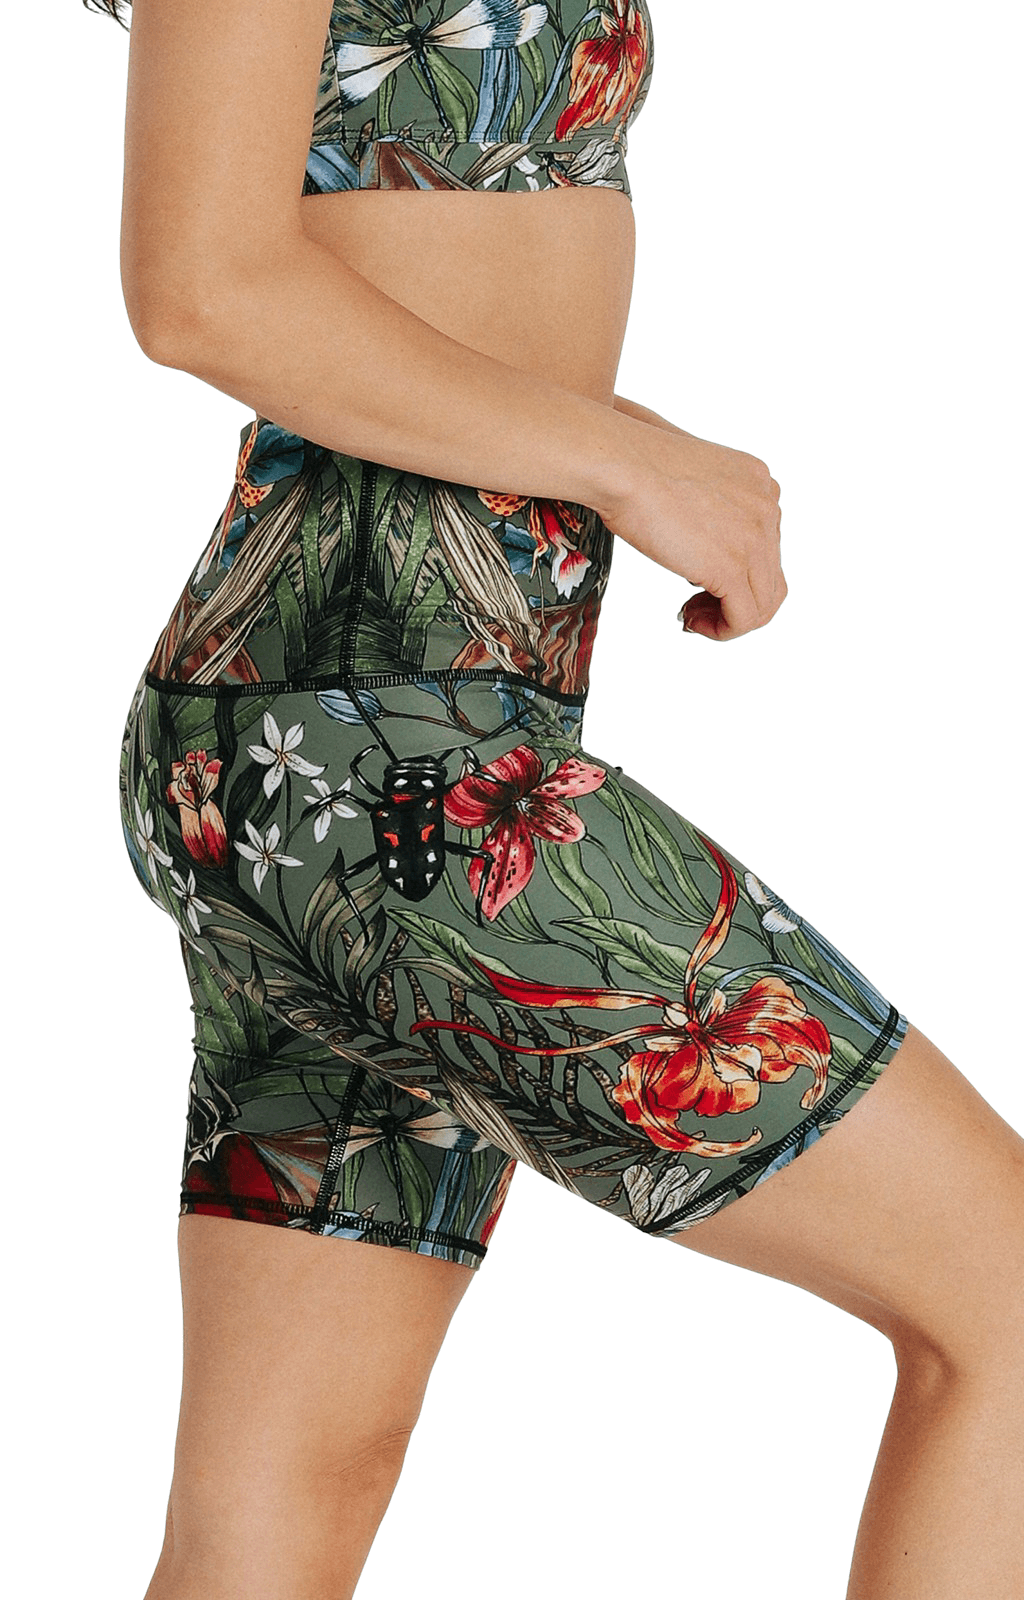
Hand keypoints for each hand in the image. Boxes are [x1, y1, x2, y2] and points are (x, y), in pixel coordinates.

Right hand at [599, 407, 786, 640]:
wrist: (620, 464)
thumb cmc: (633, 464)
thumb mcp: (688, 479)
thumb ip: (707, 506)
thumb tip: (700, 543)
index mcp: (758, 484)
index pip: (765, 546)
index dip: (735, 572)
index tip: (697, 581)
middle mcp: (766, 508)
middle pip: (769, 576)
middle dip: (732, 598)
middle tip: (695, 606)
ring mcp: (755, 539)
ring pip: (764, 603)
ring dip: (728, 619)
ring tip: (694, 617)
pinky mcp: (732, 568)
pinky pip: (744, 618)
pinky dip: (721, 631)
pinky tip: (691, 622)